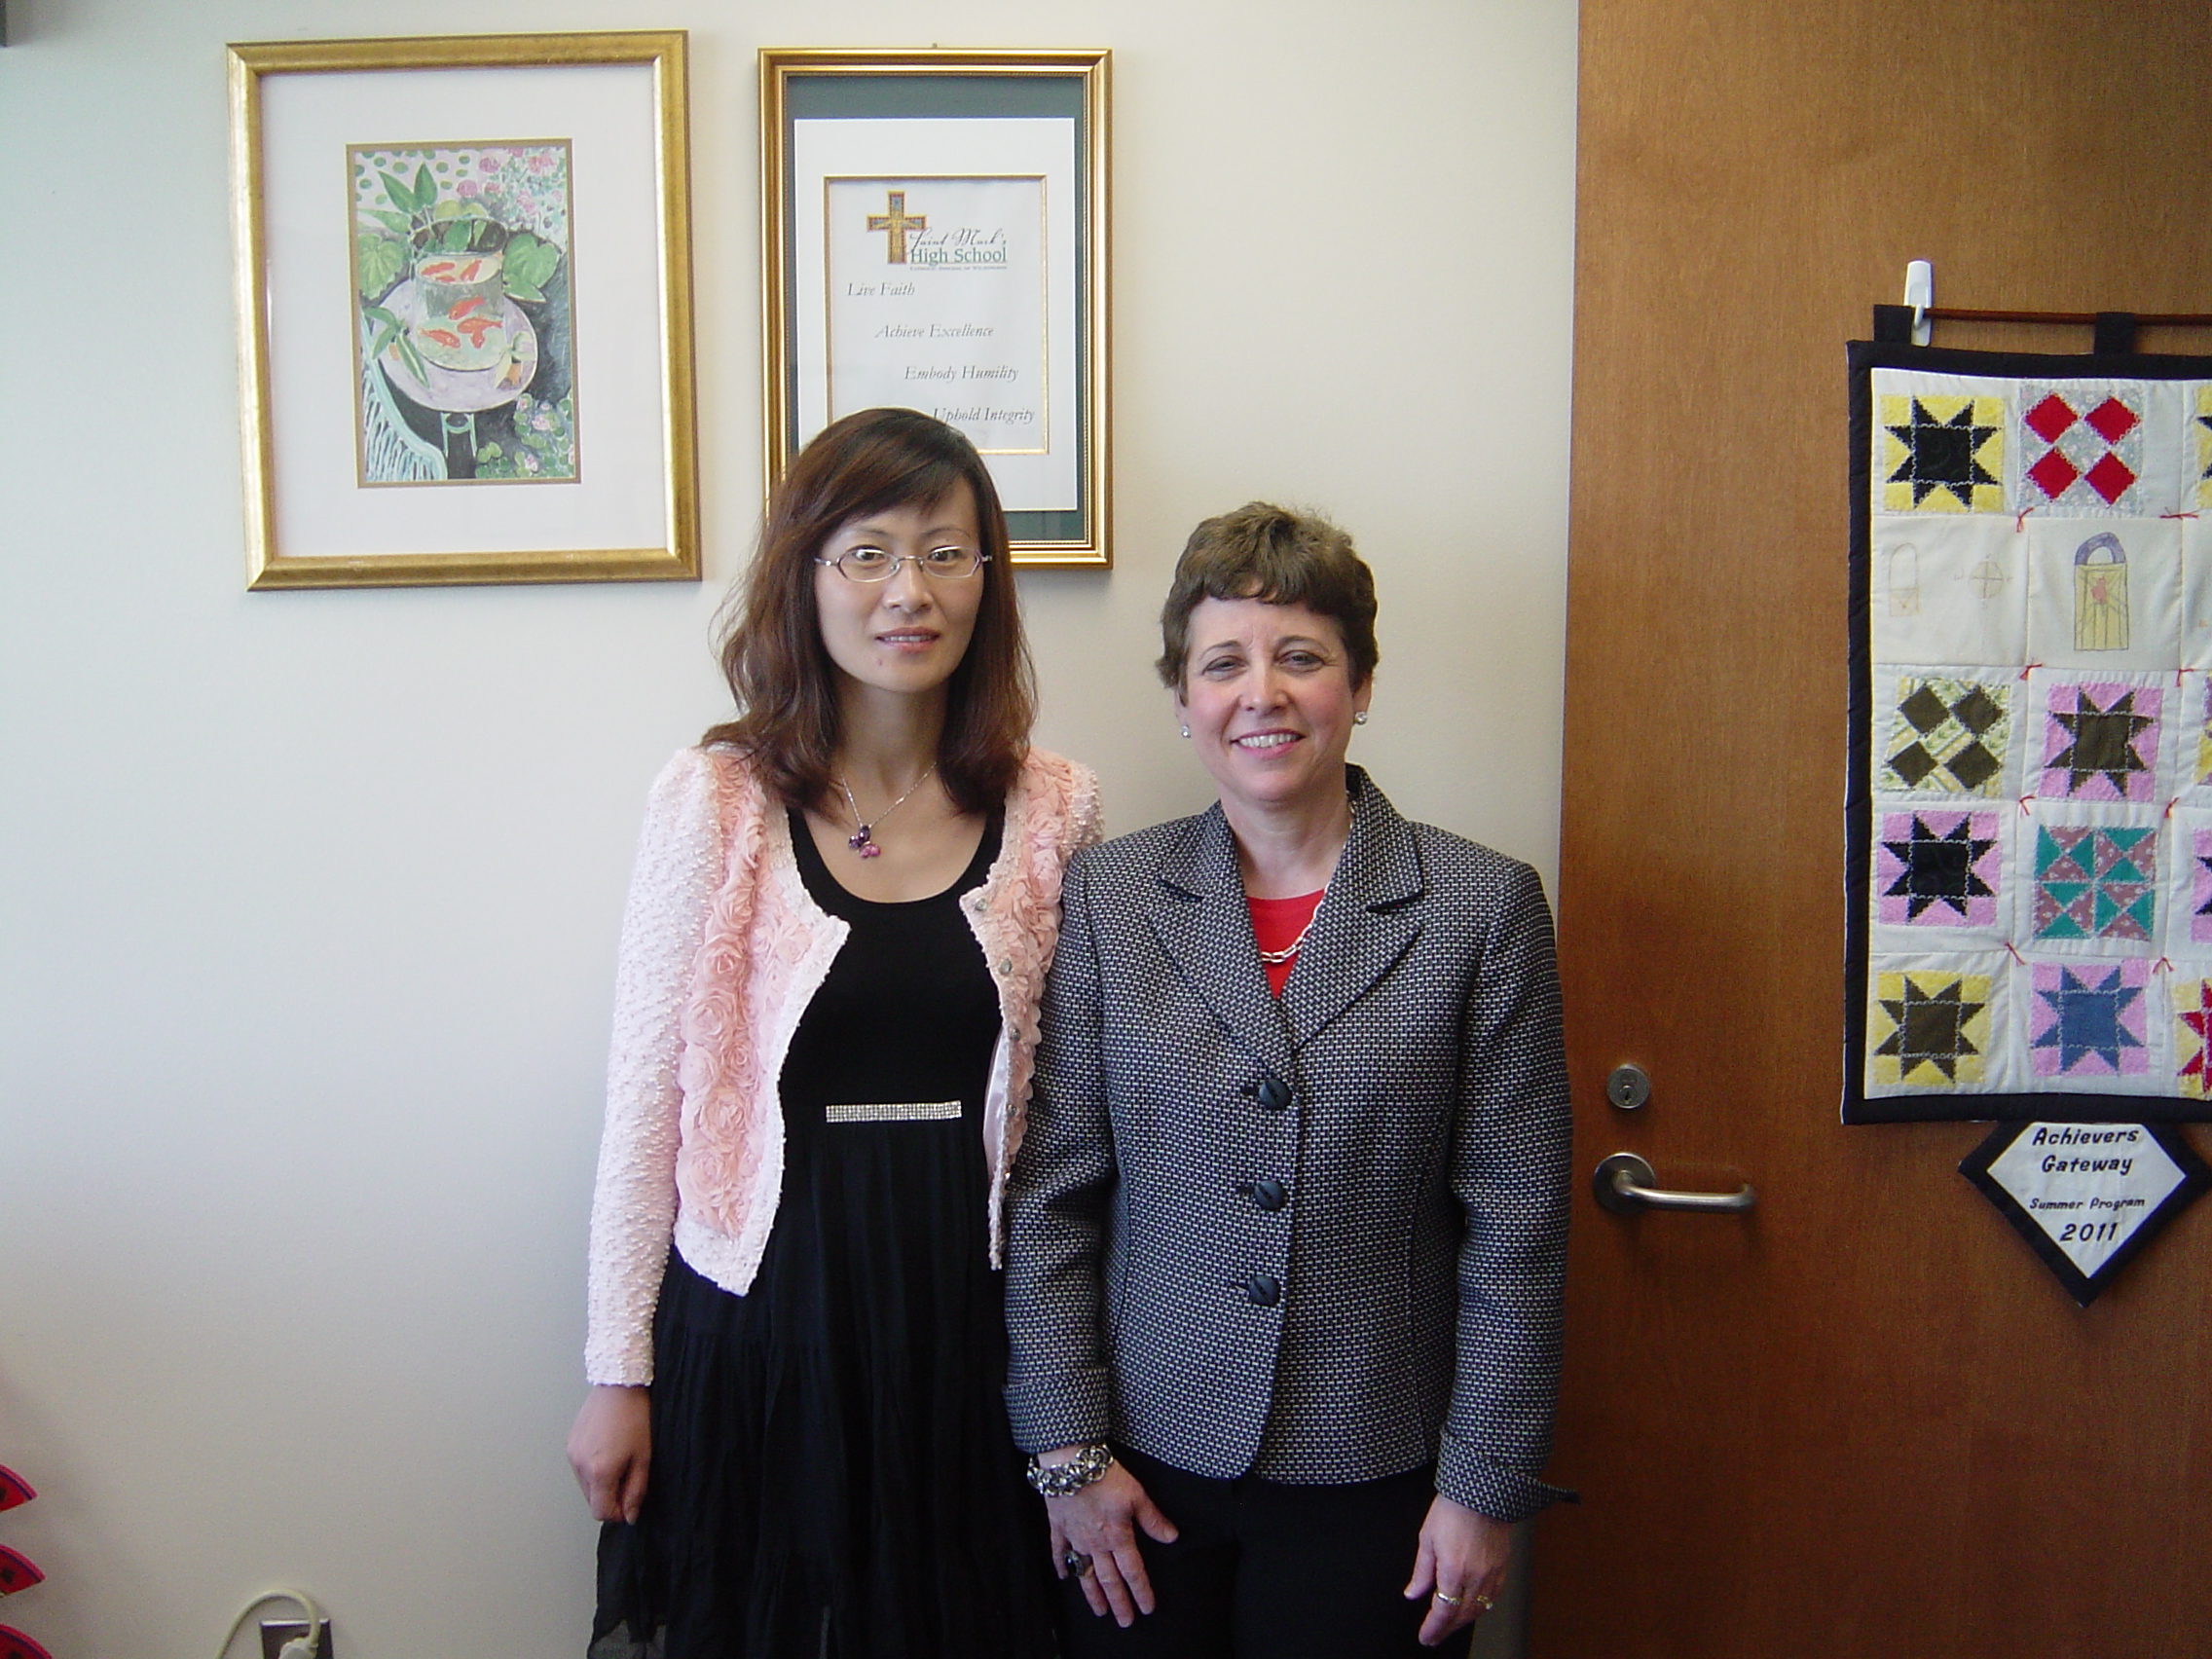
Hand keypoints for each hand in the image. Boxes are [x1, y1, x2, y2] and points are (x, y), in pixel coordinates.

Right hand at [567, 1384, 651, 1523]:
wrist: (619, 1385)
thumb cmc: (635, 1417)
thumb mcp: (644, 1458)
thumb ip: (636, 1491)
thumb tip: (629, 1515)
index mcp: (599, 1472)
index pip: (601, 1513)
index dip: (618, 1513)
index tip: (630, 1502)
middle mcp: (580, 1466)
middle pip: (592, 1501)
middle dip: (610, 1497)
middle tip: (628, 1476)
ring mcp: (571, 1454)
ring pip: (585, 1485)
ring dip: (600, 1482)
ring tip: (618, 1459)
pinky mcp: (569, 1444)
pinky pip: (579, 1468)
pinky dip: (592, 1468)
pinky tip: (607, 1449)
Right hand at [1042, 1453, 1178, 1626]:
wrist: (1071, 1463)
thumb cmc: (1106, 1476)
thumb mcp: (1137, 1495)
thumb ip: (1152, 1519)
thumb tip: (1171, 1537)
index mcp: (1117, 1536)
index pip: (1133, 1571)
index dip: (1141, 1591)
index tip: (1147, 1608)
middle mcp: (1096, 1543)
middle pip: (1109, 1579)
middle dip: (1118, 1602)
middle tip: (1124, 1621)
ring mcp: (1075, 1537)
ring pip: (1085, 1572)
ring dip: (1093, 1593)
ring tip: (1099, 1611)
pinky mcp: (1059, 1527)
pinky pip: (1059, 1552)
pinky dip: (1062, 1566)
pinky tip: (1064, 1578)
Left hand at [1402, 1494, 1509, 1646]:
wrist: (1482, 1490)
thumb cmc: (1453, 1509)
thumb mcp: (1427, 1539)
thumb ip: (1421, 1571)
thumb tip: (1413, 1592)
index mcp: (1454, 1570)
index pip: (1443, 1611)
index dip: (1434, 1628)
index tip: (1426, 1636)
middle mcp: (1475, 1576)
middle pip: (1462, 1615)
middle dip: (1447, 1629)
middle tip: (1436, 1635)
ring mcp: (1492, 1573)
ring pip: (1479, 1609)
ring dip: (1463, 1621)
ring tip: (1451, 1625)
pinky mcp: (1503, 1566)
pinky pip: (1493, 1596)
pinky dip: (1482, 1607)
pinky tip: (1474, 1608)